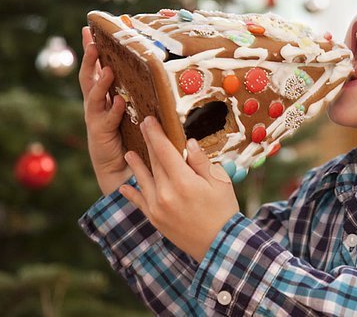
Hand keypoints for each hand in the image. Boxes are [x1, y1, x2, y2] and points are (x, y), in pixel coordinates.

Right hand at [79, 26, 130, 194]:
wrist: (120, 166)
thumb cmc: (128, 135)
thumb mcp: (131, 110)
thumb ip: (134, 92)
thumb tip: (150, 70)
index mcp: (102, 96)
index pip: (95, 68)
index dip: (91, 50)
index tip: (88, 29)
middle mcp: (96, 104)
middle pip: (88, 77)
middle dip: (89, 60)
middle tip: (91, 43)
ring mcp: (96, 118)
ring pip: (94, 97)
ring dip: (101, 83)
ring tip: (108, 70)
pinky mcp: (101, 134)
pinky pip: (106, 120)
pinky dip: (114, 110)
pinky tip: (120, 102)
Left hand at [119, 116, 238, 261]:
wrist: (219, 245)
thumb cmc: (223, 210)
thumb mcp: (220, 182)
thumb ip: (201, 162)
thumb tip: (188, 143)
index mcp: (183, 181)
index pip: (165, 151)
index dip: (155, 134)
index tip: (148, 120)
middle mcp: (165, 193)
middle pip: (154, 162)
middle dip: (148, 143)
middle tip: (142, 127)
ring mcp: (157, 208)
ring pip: (143, 180)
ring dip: (135, 166)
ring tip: (128, 154)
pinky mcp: (155, 219)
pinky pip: (139, 203)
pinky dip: (131, 194)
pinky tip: (124, 188)